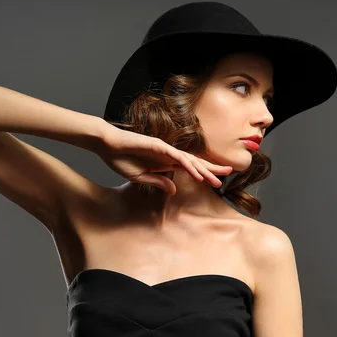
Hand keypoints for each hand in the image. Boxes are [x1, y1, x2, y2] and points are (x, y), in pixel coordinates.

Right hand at [96, 125, 232, 194]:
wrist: (107, 146)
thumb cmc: (121, 159)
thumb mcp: (142, 177)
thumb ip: (159, 182)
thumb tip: (174, 190)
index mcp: (165, 162)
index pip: (189, 168)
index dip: (204, 173)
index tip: (217, 180)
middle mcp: (168, 154)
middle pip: (194, 162)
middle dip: (212, 168)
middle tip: (229, 174)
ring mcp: (164, 149)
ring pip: (189, 160)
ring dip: (203, 170)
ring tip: (217, 179)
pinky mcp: (158, 146)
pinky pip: (177, 157)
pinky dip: (188, 165)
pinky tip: (197, 173)